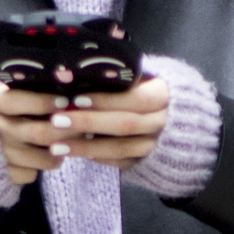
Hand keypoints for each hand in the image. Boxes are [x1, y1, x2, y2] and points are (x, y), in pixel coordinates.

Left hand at [0, 72, 169, 184]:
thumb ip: (119, 74)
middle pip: (125, 124)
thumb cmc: (145, 88)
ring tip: (57, 146)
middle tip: (57, 121)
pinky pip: (120, 163)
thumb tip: (78, 70)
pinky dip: (97, 158)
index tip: (77, 99)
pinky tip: (75, 153)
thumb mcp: (140, 75)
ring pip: (121, 149)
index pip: (136, 98)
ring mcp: (154, 144)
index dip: (107, 100)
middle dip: (89, 123)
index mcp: (163, 95)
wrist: (176, 117)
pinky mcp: (144, 161)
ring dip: (87, 148)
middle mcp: (161, 121)